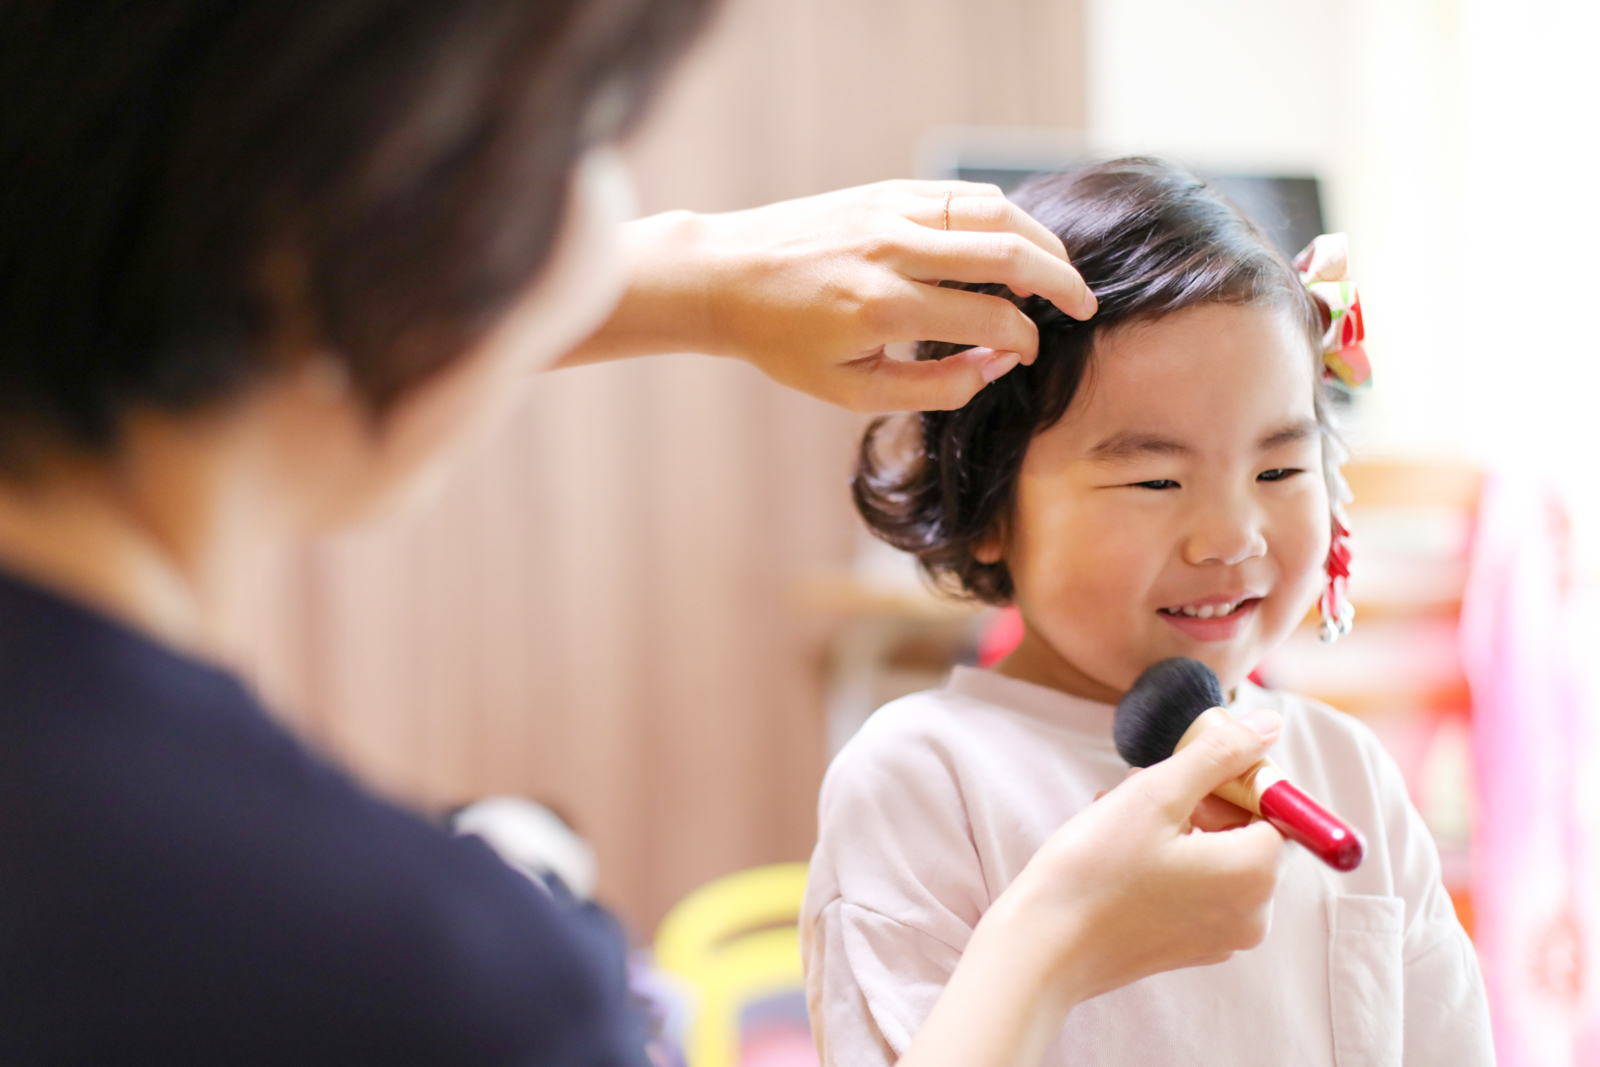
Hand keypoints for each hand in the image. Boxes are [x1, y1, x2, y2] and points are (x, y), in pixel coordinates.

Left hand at [559, 181, 1095, 411]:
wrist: (727, 276)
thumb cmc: (785, 343)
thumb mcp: (851, 391)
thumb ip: (933, 388)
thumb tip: (998, 365)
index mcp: (882, 307)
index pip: (988, 315)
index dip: (1024, 338)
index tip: (1028, 353)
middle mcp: (891, 250)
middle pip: (1006, 252)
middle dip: (1060, 280)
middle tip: (1085, 306)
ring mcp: (890, 211)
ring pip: (994, 210)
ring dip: (1041, 240)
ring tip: (1061, 272)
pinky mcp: (886, 190)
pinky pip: (963, 194)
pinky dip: (1003, 214)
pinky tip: (1018, 242)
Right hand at [900, 711, 1283, 1066]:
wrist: (1045, 948)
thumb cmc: (1096, 869)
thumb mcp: (1156, 793)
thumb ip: (1219, 754)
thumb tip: (1270, 724)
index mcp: (1254, 875)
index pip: (1273, 808)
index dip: (1230, 781)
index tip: (1183, 773)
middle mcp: (1253, 914)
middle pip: (1248, 834)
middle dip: (1203, 802)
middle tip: (1146, 787)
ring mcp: (1224, 938)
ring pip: (1220, 858)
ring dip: (1181, 827)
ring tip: (1123, 813)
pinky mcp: (1194, 948)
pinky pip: (1201, 890)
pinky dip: (1174, 862)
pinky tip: (1124, 848)